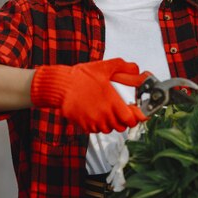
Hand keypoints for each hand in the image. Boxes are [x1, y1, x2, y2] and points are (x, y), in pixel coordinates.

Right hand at [30, 58, 147, 132]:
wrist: (61, 86)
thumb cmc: (81, 77)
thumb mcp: (104, 67)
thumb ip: (124, 67)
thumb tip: (137, 69)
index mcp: (112, 101)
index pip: (131, 119)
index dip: (135, 117)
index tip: (135, 112)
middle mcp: (104, 114)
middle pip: (121, 126)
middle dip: (123, 119)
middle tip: (120, 110)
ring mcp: (94, 121)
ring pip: (109, 129)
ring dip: (110, 122)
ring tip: (105, 110)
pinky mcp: (84, 125)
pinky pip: (96, 129)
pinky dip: (98, 124)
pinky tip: (95, 112)